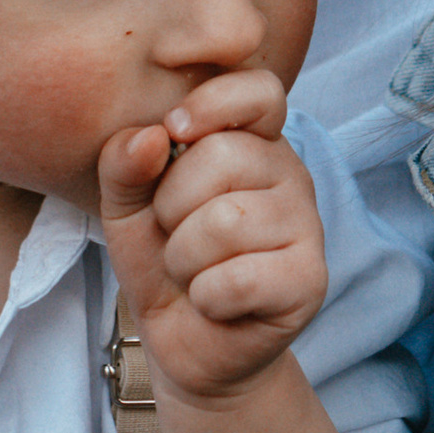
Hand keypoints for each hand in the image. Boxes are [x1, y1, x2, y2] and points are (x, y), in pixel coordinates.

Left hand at [98, 69, 326, 402]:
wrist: (184, 342)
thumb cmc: (163, 260)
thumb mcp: (126, 205)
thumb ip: (124, 162)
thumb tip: (152, 136)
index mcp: (252, 142)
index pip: (259, 90)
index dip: (213, 102)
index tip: (174, 129)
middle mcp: (290, 175)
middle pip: (223, 157)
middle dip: (172, 205)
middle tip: (176, 234)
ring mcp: (307, 227)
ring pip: (226, 222)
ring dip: (185, 258)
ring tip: (193, 271)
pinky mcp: (309, 281)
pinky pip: (238, 278)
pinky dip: (207, 296)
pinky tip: (215, 302)